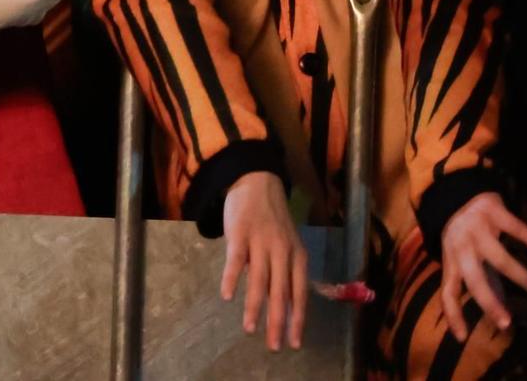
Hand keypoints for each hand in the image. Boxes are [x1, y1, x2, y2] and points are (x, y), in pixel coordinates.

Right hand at [219, 171, 306, 350]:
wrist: (255, 181)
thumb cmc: (272, 218)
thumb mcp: (288, 243)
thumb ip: (286, 270)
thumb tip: (284, 302)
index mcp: (297, 256)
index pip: (299, 294)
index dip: (297, 320)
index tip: (294, 343)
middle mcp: (282, 252)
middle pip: (281, 293)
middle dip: (278, 322)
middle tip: (273, 346)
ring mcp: (261, 243)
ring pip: (259, 281)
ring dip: (255, 308)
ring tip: (250, 329)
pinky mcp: (240, 234)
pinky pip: (236, 261)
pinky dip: (231, 279)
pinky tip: (227, 296)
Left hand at [439, 192, 526, 341]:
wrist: (456, 190)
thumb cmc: (462, 233)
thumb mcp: (463, 256)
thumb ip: (481, 281)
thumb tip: (500, 310)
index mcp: (451, 260)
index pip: (447, 292)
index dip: (452, 314)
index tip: (462, 338)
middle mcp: (461, 247)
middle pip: (473, 279)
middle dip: (488, 302)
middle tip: (506, 322)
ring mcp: (476, 229)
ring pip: (499, 258)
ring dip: (521, 277)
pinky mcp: (492, 211)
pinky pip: (515, 227)